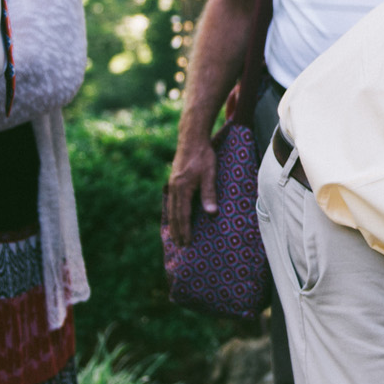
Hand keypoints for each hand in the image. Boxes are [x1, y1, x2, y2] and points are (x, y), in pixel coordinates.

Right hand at [165, 131, 218, 246]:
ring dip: (174, 224)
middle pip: (175, 214)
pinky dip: (172, 213)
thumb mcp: (210, 174)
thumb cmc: (204, 155)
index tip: (187, 242)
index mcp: (183, 188)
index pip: (184, 214)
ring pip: (171, 209)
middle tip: (180, 246)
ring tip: (175, 236)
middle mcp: (174, 188)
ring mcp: (172, 184)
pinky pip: (171, 201)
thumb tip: (211, 213)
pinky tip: (173, 217)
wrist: (192, 138)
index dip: (185, 230)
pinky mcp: (174, 180)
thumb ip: (209, 194)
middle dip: (178, 231)